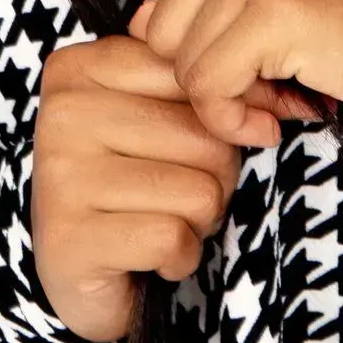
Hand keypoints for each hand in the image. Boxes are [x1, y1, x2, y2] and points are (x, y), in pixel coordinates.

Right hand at [30, 35, 274, 342]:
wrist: (78, 275)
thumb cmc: (131, 186)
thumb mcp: (165, 120)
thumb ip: (210, 91)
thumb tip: (282, 97)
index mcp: (81, 68)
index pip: (197, 77)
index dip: (222, 121)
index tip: (207, 147)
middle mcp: (63, 112)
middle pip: (207, 137)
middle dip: (211, 179)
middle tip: (168, 196)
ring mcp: (61, 175)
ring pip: (199, 192)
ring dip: (196, 222)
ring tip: (157, 221)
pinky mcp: (70, 238)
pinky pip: (173, 238)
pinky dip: (179, 257)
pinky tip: (149, 256)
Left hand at [122, 0, 342, 142]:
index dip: (196, 18)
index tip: (250, 38)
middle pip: (159, 13)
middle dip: (207, 60)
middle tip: (272, 72)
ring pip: (178, 55)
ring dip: (227, 94)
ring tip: (283, 90)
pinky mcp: (278, 10)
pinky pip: (206, 86)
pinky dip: (235, 116)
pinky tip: (282, 114)